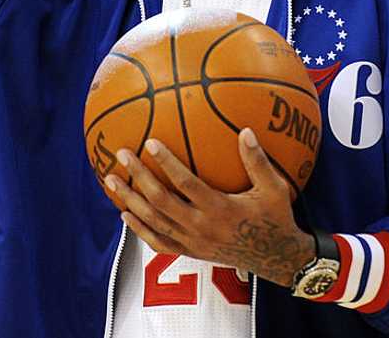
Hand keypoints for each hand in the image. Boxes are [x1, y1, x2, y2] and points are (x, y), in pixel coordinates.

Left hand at [106, 128, 315, 286]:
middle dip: (138, 177)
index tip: (150, 143)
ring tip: (111, 180)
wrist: (277, 259)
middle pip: (160, 201)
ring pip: (154, 222)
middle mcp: (201, 227)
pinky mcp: (191, 253)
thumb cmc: (276, 218)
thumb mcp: (274, 189)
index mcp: (219, 209)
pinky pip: (159, 243)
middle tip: (121, 155)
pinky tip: (126, 214)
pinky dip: (140, 229)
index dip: (166, 164)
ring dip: (130, 200)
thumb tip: (246, 130)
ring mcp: (193, 242)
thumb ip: (258, 161)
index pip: (186, 184)